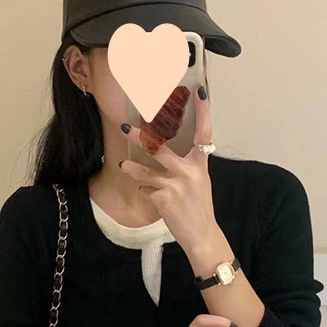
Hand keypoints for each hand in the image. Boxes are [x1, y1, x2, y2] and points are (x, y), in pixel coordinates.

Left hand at [119, 85, 216, 253]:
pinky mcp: (163, 199)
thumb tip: (166, 152)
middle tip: (127, 126)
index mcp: (200, 165)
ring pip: (146, 171)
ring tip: (123, 164)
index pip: (204, 133)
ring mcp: (175, 185)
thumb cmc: (198, 208)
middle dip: (142, 136)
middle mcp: (189, 172)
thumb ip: (188, 167)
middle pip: (161, 148)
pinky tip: (148, 194)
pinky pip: (147, 189)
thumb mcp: (199, 183)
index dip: (203, 112)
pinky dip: (145, 190)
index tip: (199, 91)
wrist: (201, 235)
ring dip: (132, 168)